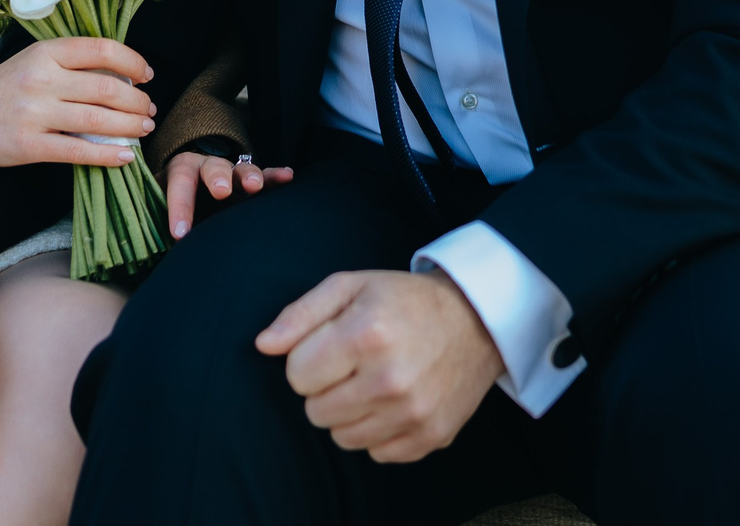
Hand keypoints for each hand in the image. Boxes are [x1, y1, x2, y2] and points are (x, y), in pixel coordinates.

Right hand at [0, 36, 154, 167]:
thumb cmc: (3, 88)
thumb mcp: (33, 62)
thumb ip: (71, 65)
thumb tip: (123, 78)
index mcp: (45, 52)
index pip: (101, 50)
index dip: (132, 62)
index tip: (146, 76)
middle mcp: (41, 79)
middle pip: (106, 88)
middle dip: (137, 101)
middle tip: (149, 109)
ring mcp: (34, 113)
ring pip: (98, 119)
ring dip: (130, 126)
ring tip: (144, 129)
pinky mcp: (29, 146)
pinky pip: (79, 150)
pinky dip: (108, 154)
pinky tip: (125, 156)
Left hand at [164, 151, 294, 238]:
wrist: (188, 207)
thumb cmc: (171, 214)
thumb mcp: (158, 214)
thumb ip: (156, 224)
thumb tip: (143, 252)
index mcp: (180, 172)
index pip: (179, 182)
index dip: (179, 206)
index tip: (179, 233)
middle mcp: (207, 168)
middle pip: (213, 166)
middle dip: (217, 177)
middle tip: (221, 191)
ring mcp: (232, 175)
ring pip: (242, 170)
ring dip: (249, 176)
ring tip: (255, 186)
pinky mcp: (251, 185)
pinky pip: (266, 178)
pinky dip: (275, 177)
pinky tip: (288, 176)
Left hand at [254, 270, 502, 463]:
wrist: (476, 320)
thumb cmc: (403, 300)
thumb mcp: (351, 286)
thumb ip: (300, 314)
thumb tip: (264, 345)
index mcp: (366, 335)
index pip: (296, 376)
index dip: (307, 359)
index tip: (331, 345)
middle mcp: (391, 379)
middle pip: (315, 412)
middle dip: (325, 387)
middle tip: (353, 363)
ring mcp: (414, 413)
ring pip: (342, 438)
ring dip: (349, 412)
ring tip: (373, 380)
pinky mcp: (431, 436)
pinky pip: (376, 453)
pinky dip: (378, 430)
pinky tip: (394, 400)